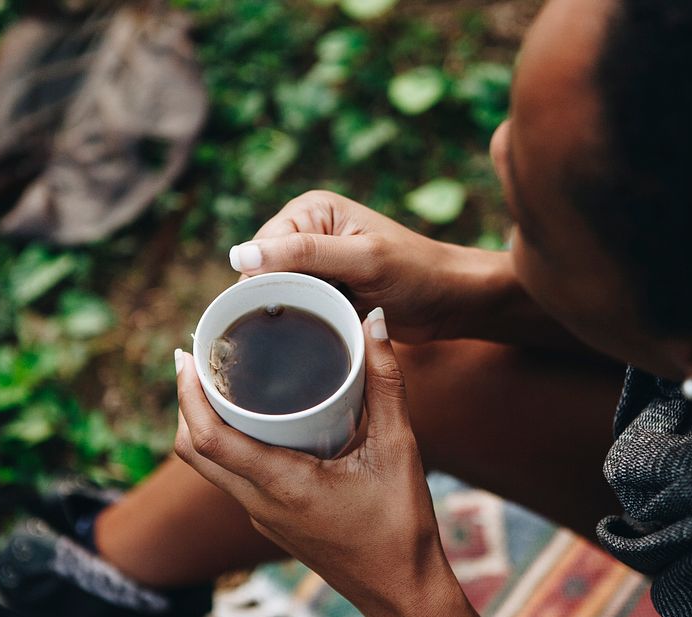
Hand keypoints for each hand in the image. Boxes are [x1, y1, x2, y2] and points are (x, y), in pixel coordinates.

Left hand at [173, 307, 455, 616]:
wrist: (403, 591)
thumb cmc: (402, 525)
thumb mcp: (399, 448)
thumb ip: (386, 383)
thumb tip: (374, 322)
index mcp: (282, 485)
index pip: (207, 440)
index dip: (187, 395)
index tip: (187, 356)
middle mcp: (261, 504)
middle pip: (193, 453)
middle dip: (186, 403)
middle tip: (198, 359)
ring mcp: (263, 518)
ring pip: (211, 468)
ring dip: (204, 425)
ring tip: (223, 382)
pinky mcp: (275, 523)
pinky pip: (234, 479)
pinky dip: (230, 446)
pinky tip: (258, 422)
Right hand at [228, 190, 513, 343]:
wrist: (451, 301)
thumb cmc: (415, 273)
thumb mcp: (361, 260)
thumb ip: (303, 255)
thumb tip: (239, 255)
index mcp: (311, 209)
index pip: (262, 248)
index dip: (265, 281)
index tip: (288, 309)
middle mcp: (308, 231)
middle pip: (264, 273)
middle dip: (278, 298)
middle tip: (307, 320)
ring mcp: (316, 263)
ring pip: (278, 294)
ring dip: (291, 312)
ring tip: (315, 325)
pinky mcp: (325, 289)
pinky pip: (297, 308)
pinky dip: (303, 321)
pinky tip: (315, 333)